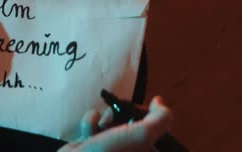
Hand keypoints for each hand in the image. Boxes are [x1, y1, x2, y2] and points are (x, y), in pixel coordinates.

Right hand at [58, 96, 172, 151]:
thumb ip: (159, 119)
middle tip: (118, 114)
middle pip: (132, 120)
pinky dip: (90, 123)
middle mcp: (128, 149)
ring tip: (101, 127)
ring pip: (112, 119)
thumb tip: (160, 102)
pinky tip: (88, 133)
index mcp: (143, 150)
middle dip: (122, 114)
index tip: (138, 110)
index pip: (153, 127)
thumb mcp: (141, 135)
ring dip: (105, 118)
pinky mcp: (92, 142)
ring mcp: (110, 147)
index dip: (146, 115)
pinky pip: (94, 123)